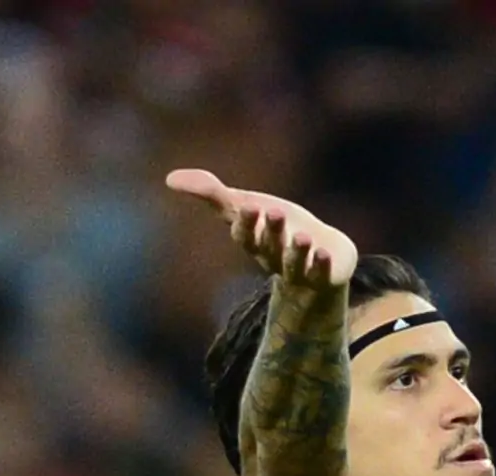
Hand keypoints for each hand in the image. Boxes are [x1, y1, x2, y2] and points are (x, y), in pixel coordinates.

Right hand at [165, 169, 357, 291]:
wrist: (323, 255)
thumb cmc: (277, 229)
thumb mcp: (246, 207)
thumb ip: (211, 194)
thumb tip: (169, 179)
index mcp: (255, 242)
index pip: (246, 235)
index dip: (246, 223)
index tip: (248, 206)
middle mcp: (275, 258)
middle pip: (269, 247)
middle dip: (269, 231)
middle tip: (273, 211)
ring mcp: (301, 271)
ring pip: (295, 264)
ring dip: (296, 251)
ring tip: (301, 236)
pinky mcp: (327, 277)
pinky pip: (324, 274)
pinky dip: (323, 266)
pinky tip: (325, 254)